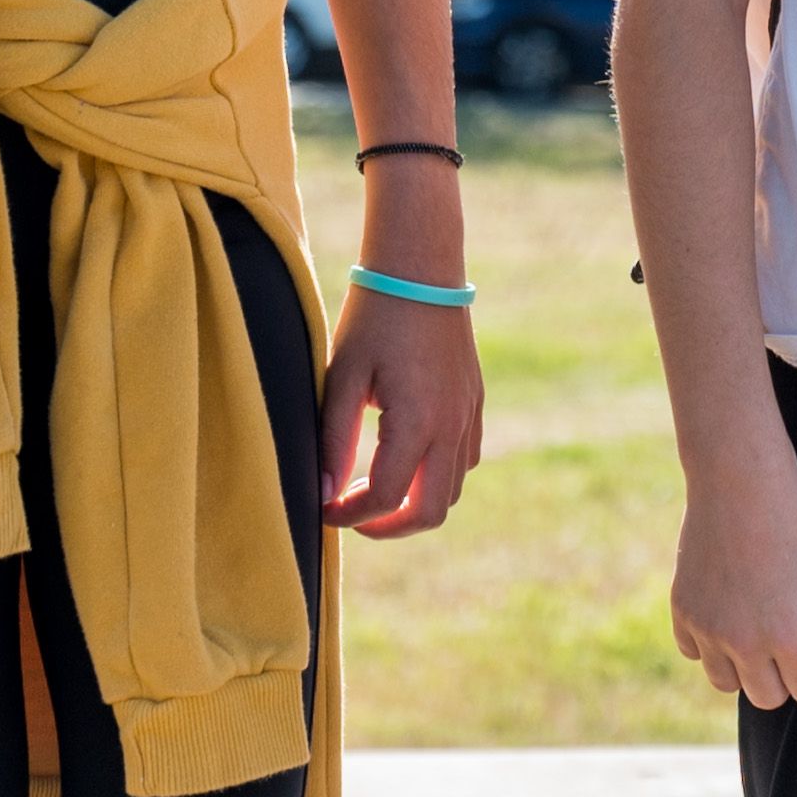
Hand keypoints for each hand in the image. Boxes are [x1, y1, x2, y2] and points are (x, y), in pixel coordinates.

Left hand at [322, 287, 483, 536]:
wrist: (422, 269)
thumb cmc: (374, 318)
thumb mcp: (343, 377)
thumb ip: (333, 440)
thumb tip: (323, 494)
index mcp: (418, 422)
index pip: (384, 498)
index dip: (348, 515)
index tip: (321, 508)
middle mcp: (452, 426)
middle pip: (430, 512)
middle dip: (388, 527)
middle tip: (352, 516)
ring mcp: (469, 414)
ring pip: (452, 490)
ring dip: (414, 502)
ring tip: (373, 486)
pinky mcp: (474, 401)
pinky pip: (465, 459)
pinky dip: (437, 476)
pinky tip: (405, 457)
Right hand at [673, 444, 796, 708]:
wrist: (739, 477)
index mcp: (793, 636)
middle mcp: (747, 642)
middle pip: (768, 697)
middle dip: (783, 674)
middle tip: (786, 629)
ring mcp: (710, 629)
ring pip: (726, 683)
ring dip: (743, 665)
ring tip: (754, 622)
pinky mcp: (682, 611)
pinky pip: (694, 652)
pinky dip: (708, 642)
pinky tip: (725, 608)